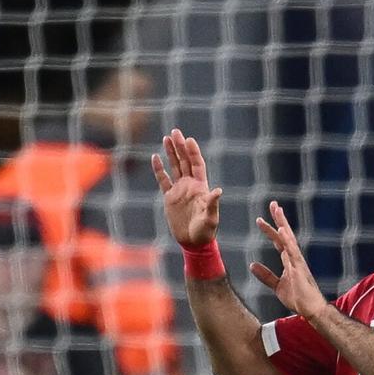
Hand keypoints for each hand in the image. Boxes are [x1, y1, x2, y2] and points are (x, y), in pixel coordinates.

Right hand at [151, 129, 222, 246]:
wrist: (193, 242)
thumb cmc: (205, 231)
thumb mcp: (211, 218)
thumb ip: (213, 204)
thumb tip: (218, 191)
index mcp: (201, 187)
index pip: (197, 165)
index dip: (193, 152)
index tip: (189, 140)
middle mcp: (190, 185)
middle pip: (185, 161)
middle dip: (180, 147)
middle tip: (175, 132)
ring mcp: (179, 190)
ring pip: (174, 167)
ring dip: (171, 153)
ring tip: (166, 138)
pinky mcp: (170, 198)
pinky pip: (163, 180)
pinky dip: (159, 169)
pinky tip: (155, 157)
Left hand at [250, 202, 327, 321]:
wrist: (311, 310)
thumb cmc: (298, 298)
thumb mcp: (277, 286)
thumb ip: (266, 275)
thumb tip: (253, 265)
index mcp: (289, 261)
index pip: (279, 241)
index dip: (271, 229)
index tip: (262, 219)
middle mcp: (294, 257)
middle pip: (285, 234)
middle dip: (279, 219)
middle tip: (273, 204)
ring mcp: (298, 261)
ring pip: (289, 238)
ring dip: (282, 224)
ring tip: (277, 210)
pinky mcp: (299, 268)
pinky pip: (292, 251)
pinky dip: (287, 240)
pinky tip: (281, 230)